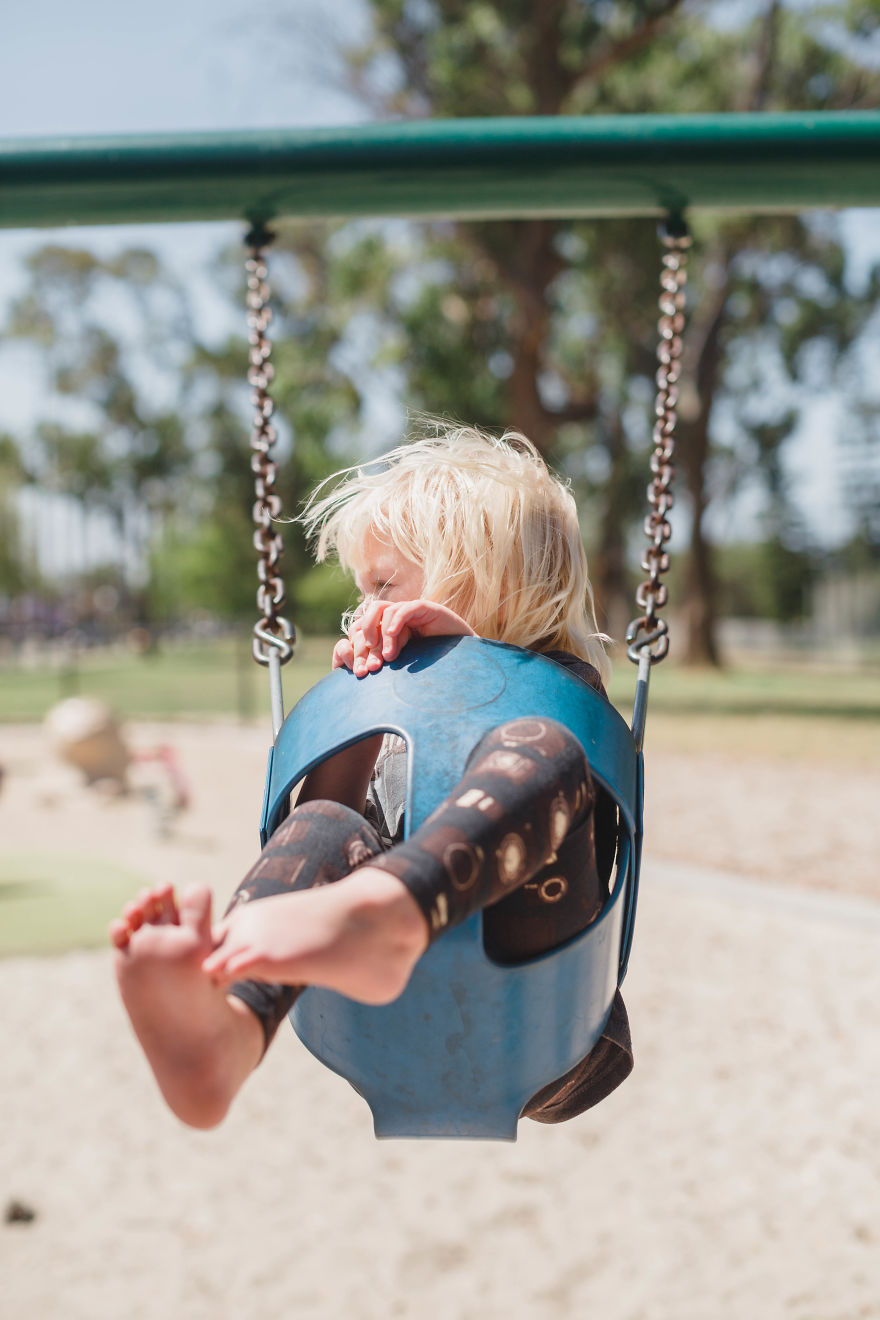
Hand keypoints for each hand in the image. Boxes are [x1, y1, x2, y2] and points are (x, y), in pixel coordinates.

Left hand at [332, 599, 475, 675]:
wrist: (466, 664)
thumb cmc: (434, 669)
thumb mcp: (404, 667)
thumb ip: (386, 664)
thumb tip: (362, 670)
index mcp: (391, 629)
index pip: (365, 628)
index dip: (358, 647)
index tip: (358, 671)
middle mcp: (399, 617)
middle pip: (372, 614)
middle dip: (366, 639)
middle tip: (368, 664)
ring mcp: (413, 611)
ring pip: (386, 611)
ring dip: (383, 636)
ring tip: (388, 657)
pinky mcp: (427, 608)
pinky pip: (407, 608)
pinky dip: (397, 621)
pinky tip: (393, 635)